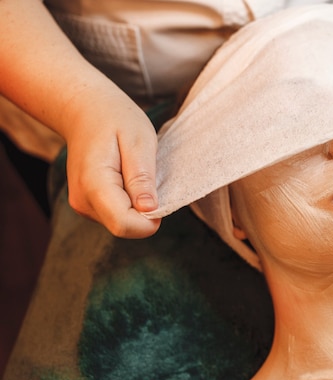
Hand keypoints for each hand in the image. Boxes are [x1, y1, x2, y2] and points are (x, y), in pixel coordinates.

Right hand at [64, 89, 160, 237]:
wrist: (84, 109)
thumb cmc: (115, 119)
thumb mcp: (139, 141)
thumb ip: (142, 177)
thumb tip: (149, 210)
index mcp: (94, 184)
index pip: (125, 225)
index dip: (150, 219)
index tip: (160, 195)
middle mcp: (83, 201)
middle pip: (125, 227)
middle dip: (145, 212)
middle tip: (148, 177)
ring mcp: (82, 205)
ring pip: (122, 223)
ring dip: (138, 206)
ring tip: (134, 173)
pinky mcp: (87, 205)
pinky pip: (116, 215)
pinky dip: (129, 203)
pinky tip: (126, 177)